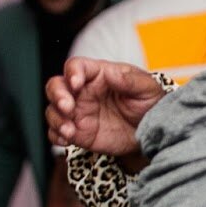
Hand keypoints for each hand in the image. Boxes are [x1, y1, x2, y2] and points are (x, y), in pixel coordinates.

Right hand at [46, 57, 167, 156]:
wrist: (152, 132)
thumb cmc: (150, 103)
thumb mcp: (146, 88)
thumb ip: (129, 80)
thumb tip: (112, 73)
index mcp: (99, 75)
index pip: (76, 66)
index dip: (72, 72)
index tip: (77, 83)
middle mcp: (84, 92)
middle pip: (56, 86)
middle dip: (57, 95)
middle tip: (68, 107)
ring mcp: (79, 112)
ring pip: (53, 110)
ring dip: (56, 119)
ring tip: (70, 130)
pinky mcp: (78, 132)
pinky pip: (57, 133)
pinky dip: (56, 135)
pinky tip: (66, 140)